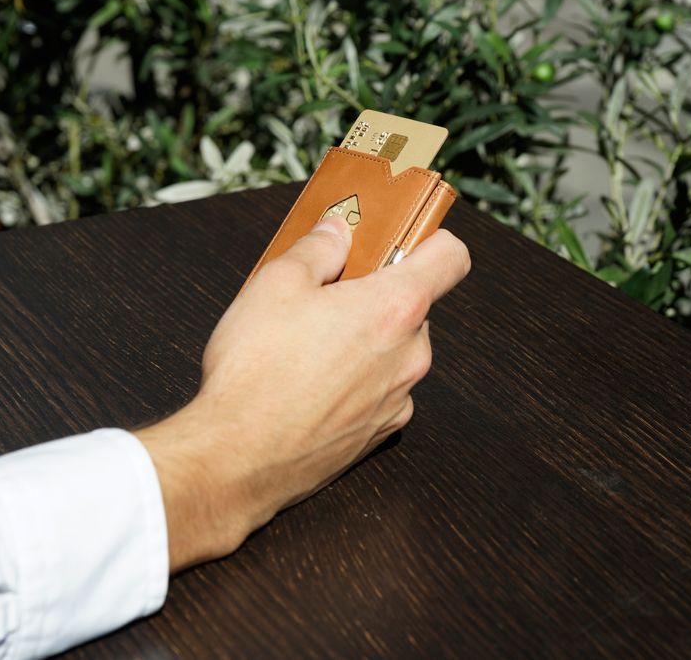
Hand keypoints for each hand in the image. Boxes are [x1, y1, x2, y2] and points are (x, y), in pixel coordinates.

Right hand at [136, 218, 469, 569]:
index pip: (451, 257)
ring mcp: (399, 399)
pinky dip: (357, 381)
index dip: (428, 240)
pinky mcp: (379, 433)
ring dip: (365, 341)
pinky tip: (311, 385)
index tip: (398, 239)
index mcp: (395, 308)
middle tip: (327, 295)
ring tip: (308, 345)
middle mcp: (411, 356)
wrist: (239, 458)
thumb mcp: (275, 284)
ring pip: (395, 351)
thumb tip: (337, 232)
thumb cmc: (257, 370)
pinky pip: (380, 391)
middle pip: (414, 307)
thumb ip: (316, 248)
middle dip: (376, 295)